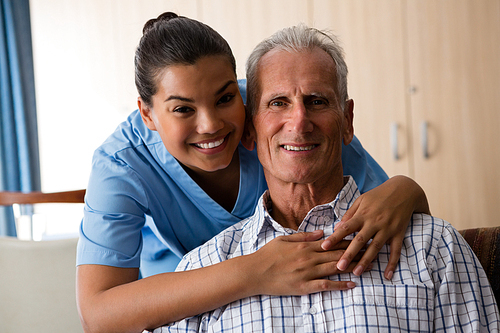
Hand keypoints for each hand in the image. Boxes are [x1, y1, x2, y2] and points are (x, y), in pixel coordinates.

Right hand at [249, 230, 365, 295]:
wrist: (254, 272)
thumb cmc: (267, 255)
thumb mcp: (284, 240)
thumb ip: (304, 236)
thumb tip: (322, 233)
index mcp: (304, 246)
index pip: (330, 242)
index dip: (347, 240)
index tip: (361, 237)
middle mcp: (308, 258)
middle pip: (336, 254)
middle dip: (355, 251)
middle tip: (371, 249)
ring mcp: (306, 273)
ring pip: (333, 268)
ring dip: (352, 266)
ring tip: (367, 265)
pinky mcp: (303, 287)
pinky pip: (325, 286)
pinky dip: (339, 285)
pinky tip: (351, 284)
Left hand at [320, 175, 428, 279]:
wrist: (404, 190)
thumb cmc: (378, 195)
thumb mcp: (361, 200)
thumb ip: (349, 214)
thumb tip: (337, 227)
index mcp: (363, 214)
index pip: (346, 228)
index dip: (334, 238)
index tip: (324, 247)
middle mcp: (374, 222)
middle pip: (359, 241)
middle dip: (348, 254)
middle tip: (339, 267)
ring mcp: (387, 229)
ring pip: (375, 247)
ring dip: (366, 261)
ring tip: (356, 273)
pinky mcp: (399, 233)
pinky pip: (396, 250)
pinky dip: (392, 263)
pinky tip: (387, 275)